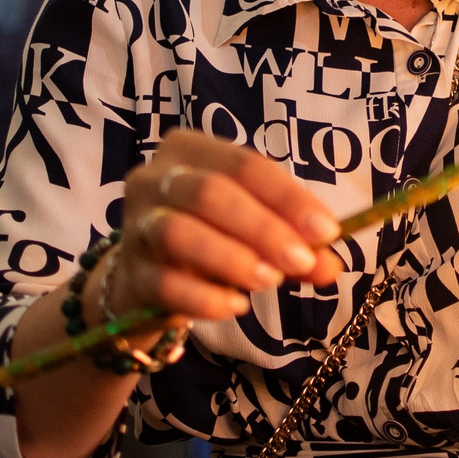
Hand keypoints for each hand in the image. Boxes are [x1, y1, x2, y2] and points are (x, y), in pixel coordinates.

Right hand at [112, 130, 343, 322]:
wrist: (147, 280)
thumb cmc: (209, 238)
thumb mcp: (255, 232)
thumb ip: (294, 243)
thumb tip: (329, 265)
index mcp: (191, 151)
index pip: (245, 165)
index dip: (288, 198)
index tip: (326, 232)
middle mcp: (155, 179)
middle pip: (209, 194)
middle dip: (263, 228)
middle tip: (301, 260)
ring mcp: (135, 226)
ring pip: (178, 233)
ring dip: (231, 258)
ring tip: (269, 281)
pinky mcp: (129, 273)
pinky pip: (164, 283)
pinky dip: (204, 297)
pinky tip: (234, 306)